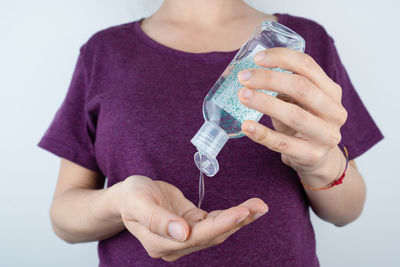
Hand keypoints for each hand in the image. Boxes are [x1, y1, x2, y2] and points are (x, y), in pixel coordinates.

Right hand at [119, 175, 267, 261]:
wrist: (129, 196)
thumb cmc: (131, 197)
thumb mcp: (139, 203)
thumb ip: (158, 220)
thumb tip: (182, 233)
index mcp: (160, 243)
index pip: (197, 236)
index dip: (221, 224)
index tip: (242, 212)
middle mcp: (176, 245)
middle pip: (212, 235)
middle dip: (238, 221)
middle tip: (260, 206)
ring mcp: (185, 237)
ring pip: (217, 230)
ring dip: (239, 219)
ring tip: (260, 206)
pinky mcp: (192, 226)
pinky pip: (214, 222)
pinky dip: (230, 215)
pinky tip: (247, 209)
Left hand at [237, 48, 347, 186]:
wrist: (318, 159)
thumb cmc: (304, 122)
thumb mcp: (301, 101)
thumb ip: (286, 85)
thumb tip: (251, 71)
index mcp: (331, 91)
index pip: (308, 66)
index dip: (282, 58)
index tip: (257, 58)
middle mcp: (334, 112)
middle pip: (301, 87)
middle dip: (269, 79)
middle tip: (243, 78)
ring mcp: (325, 135)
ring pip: (294, 115)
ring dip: (264, 103)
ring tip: (242, 95)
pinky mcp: (311, 155)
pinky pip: (282, 143)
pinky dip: (262, 134)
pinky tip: (246, 126)